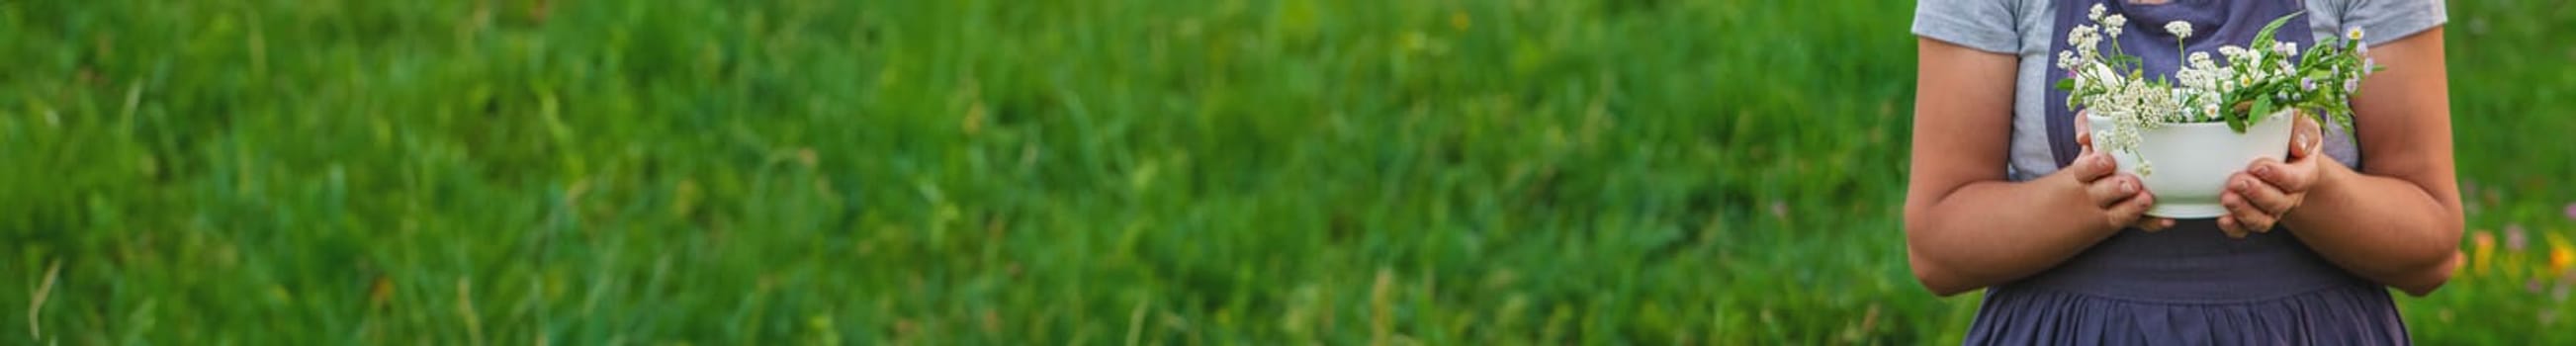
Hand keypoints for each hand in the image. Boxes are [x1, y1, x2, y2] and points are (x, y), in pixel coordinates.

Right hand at [2070, 110, 2175, 231]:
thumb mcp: (2087, 142)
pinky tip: (2167, 219)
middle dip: (2115, 189)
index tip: (2107, 161)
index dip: (2093, 166)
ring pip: (2119, 213)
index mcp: (2085, 172)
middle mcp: (2096, 192)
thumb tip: (2083, 135)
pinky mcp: (2127, 219)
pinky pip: (2141, 224)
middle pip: (2101, 193)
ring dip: (2132, 208)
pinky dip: (2153, 222)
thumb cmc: (2093, 161)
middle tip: (2131, 184)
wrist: (2083, 199)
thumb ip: (2086, 125)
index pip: (2084, 169)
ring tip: (2147, 199)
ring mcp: (2112, 208)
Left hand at [2218, 113, 2325, 237]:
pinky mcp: (2249, 215)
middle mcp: (2289, 196)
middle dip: (2257, 194)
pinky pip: (2243, 229)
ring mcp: (2269, 209)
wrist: (2276, 152)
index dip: (2278, 176)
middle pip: (2278, 203)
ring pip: (2262, 220)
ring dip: (2244, 211)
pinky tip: (2221, 219)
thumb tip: (2299, 147)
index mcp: (2305, 172)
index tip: (2258, 166)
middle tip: (2237, 180)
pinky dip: (2233, 227)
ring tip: (2226, 197)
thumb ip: (2304, 131)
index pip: (2297, 180)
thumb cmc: (2288, 134)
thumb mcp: (2301, 125)